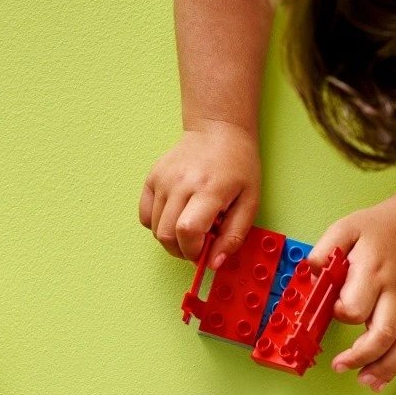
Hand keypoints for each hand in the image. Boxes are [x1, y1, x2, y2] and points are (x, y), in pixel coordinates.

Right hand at [139, 121, 260, 267]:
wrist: (218, 131)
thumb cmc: (238, 166)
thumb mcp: (249, 202)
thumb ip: (234, 236)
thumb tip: (214, 263)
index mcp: (209, 189)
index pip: (187, 232)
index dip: (193, 252)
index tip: (205, 253)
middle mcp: (181, 183)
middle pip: (166, 235)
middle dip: (182, 251)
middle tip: (198, 244)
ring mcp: (162, 180)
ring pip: (154, 229)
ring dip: (171, 239)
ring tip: (190, 225)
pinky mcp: (151, 178)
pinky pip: (145, 215)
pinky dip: (157, 225)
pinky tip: (175, 216)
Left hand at [313, 199, 395, 390]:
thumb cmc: (376, 229)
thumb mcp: (346, 228)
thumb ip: (325, 251)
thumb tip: (310, 273)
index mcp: (372, 271)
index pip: (356, 305)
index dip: (342, 313)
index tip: (333, 310)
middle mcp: (391, 291)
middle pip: (382, 333)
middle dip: (360, 355)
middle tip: (339, 365)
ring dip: (383, 368)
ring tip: (363, 381)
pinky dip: (395, 364)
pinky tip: (379, 378)